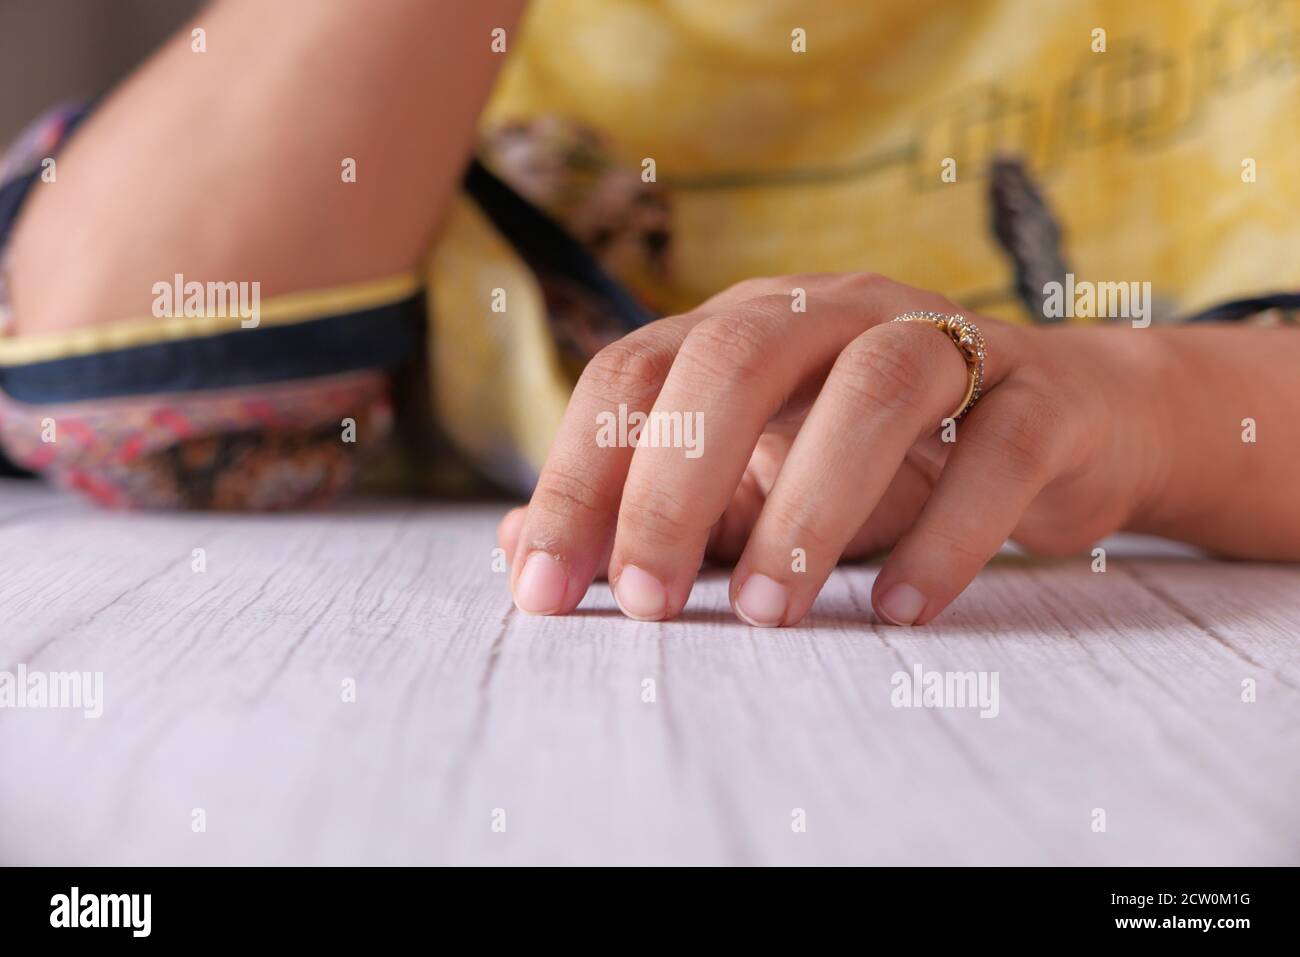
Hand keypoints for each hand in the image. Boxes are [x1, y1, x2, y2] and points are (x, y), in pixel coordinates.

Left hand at [498, 272, 1169, 624]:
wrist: (1068, 423)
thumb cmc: (885, 457)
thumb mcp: (753, 474)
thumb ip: (646, 503)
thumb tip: (518, 548)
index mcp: (749, 325)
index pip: (633, 374)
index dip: (576, 478)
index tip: (543, 592)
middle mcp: (836, 311)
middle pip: (736, 359)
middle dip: (673, 485)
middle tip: (644, 604)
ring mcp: (947, 340)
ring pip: (876, 387)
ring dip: (811, 505)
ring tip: (766, 614)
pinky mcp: (1041, 394)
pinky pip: (999, 451)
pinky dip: (947, 533)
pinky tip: (898, 610)